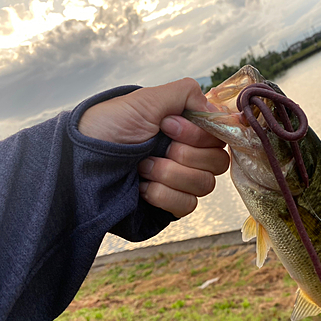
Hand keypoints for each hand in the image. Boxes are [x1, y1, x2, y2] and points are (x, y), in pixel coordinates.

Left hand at [78, 78, 229, 217]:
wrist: (79, 164)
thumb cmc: (108, 127)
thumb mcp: (145, 100)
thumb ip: (186, 94)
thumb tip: (214, 107)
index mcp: (185, 128)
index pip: (220, 135)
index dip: (200, 133)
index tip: (169, 125)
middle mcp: (188, 154)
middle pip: (217, 162)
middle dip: (184, 155)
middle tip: (154, 147)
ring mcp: (181, 181)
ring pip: (204, 185)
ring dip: (170, 174)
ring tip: (142, 168)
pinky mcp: (171, 205)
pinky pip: (188, 205)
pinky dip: (164, 195)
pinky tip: (141, 187)